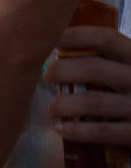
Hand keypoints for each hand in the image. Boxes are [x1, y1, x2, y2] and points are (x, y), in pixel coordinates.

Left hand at [45, 25, 130, 145]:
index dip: (76, 36)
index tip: (51, 39)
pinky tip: (61, 129)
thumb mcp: (124, 69)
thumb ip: (103, 56)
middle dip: (62, 70)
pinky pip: (102, 131)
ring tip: (51, 109)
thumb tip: (57, 36)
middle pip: (95, 68)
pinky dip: (77, 130)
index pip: (107, 39)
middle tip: (46, 76)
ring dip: (64, 105)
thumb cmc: (130, 91)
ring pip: (94, 101)